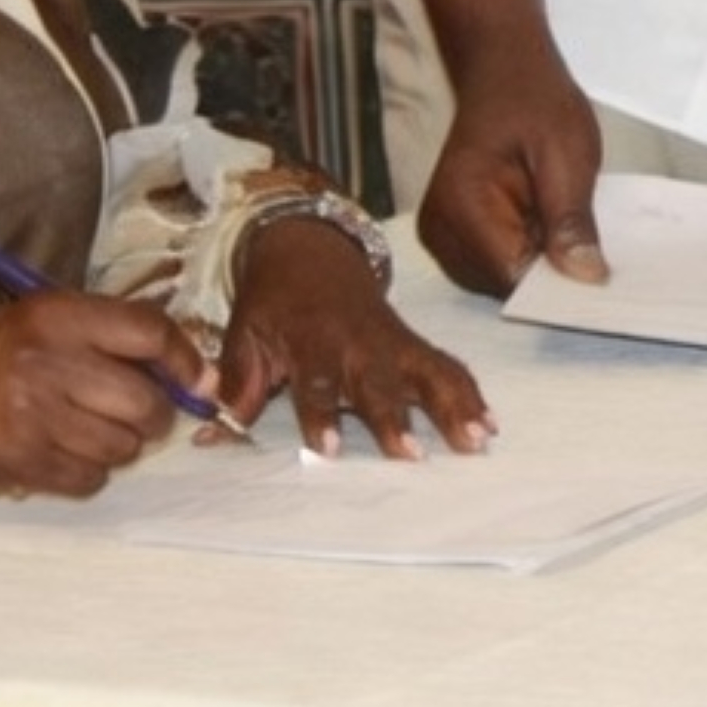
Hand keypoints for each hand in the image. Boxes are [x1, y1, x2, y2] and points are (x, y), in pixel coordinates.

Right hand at [0, 292, 205, 497]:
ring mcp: (36, 416)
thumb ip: (111, 335)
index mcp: (56, 315)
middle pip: (147, 401)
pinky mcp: (26, 462)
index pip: (150, 333)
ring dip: (118, 445)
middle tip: (132, 411)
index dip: (184, 360)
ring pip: (125, 446)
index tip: (196, 379)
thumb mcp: (41, 322)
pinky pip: (93, 478)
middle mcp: (49, 362)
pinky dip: (88, 472)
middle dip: (152, 414)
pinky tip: (61, 452)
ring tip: (84, 429)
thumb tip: (196, 373)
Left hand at [211, 219, 497, 457]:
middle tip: (411, 455)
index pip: (316, 380)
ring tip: (475, 440)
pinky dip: (470, 393)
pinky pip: (446, 367)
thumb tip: (216, 433)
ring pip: (426, 372)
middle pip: (379, 382)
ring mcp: (392, 342)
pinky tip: (489, 424)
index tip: (330, 450)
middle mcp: (357, 342)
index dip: (321, 415)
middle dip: (395, 417)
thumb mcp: (246, 331)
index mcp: (312, 338)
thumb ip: (238, 382)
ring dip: (452, 406)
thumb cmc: (276, 301)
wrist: (311, 251)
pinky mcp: (413, 345)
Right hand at [417, 55, 609, 296]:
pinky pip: (496, 266)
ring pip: (501, 282)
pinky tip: (544, 223)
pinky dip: (526, 254)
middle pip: (504, 287)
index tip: (598, 281)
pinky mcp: (454, 236)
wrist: (504, 70)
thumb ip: (571, 219)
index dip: (557, 284)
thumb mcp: (568, 153)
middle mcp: (439, 230)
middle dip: (548, 273)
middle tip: (586, 242)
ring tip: (558, 220)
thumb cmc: (534, 100)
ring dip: (537, 263)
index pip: (511, 278)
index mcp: (461, 206)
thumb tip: (586, 278)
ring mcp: (442, 236)